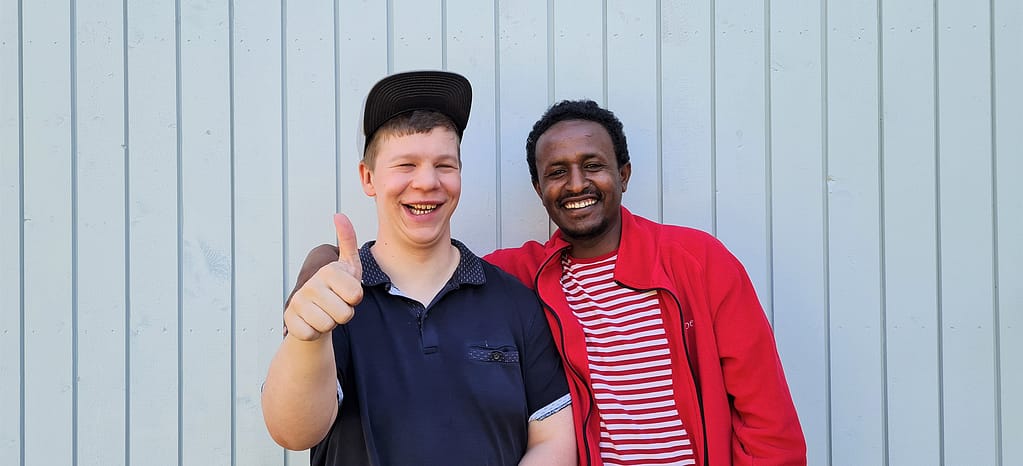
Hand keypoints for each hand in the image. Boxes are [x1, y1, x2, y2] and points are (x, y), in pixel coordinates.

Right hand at [283, 214, 363, 340]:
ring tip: (325, 313)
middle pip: (344, 314)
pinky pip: (311, 334)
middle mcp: (311, 284)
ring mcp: (298, 302)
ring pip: (328, 325)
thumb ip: (348, 241)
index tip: (346, 293)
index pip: (356, 295)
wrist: (313, 312)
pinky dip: (315, 333)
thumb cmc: (336, 288)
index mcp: (328, 270)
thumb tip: (339, 215)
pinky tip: (312, 322)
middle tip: (336, 305)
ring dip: (330, 324)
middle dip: (344, 314)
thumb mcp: (348, 266)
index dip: (355, 299)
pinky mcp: (289, 319)